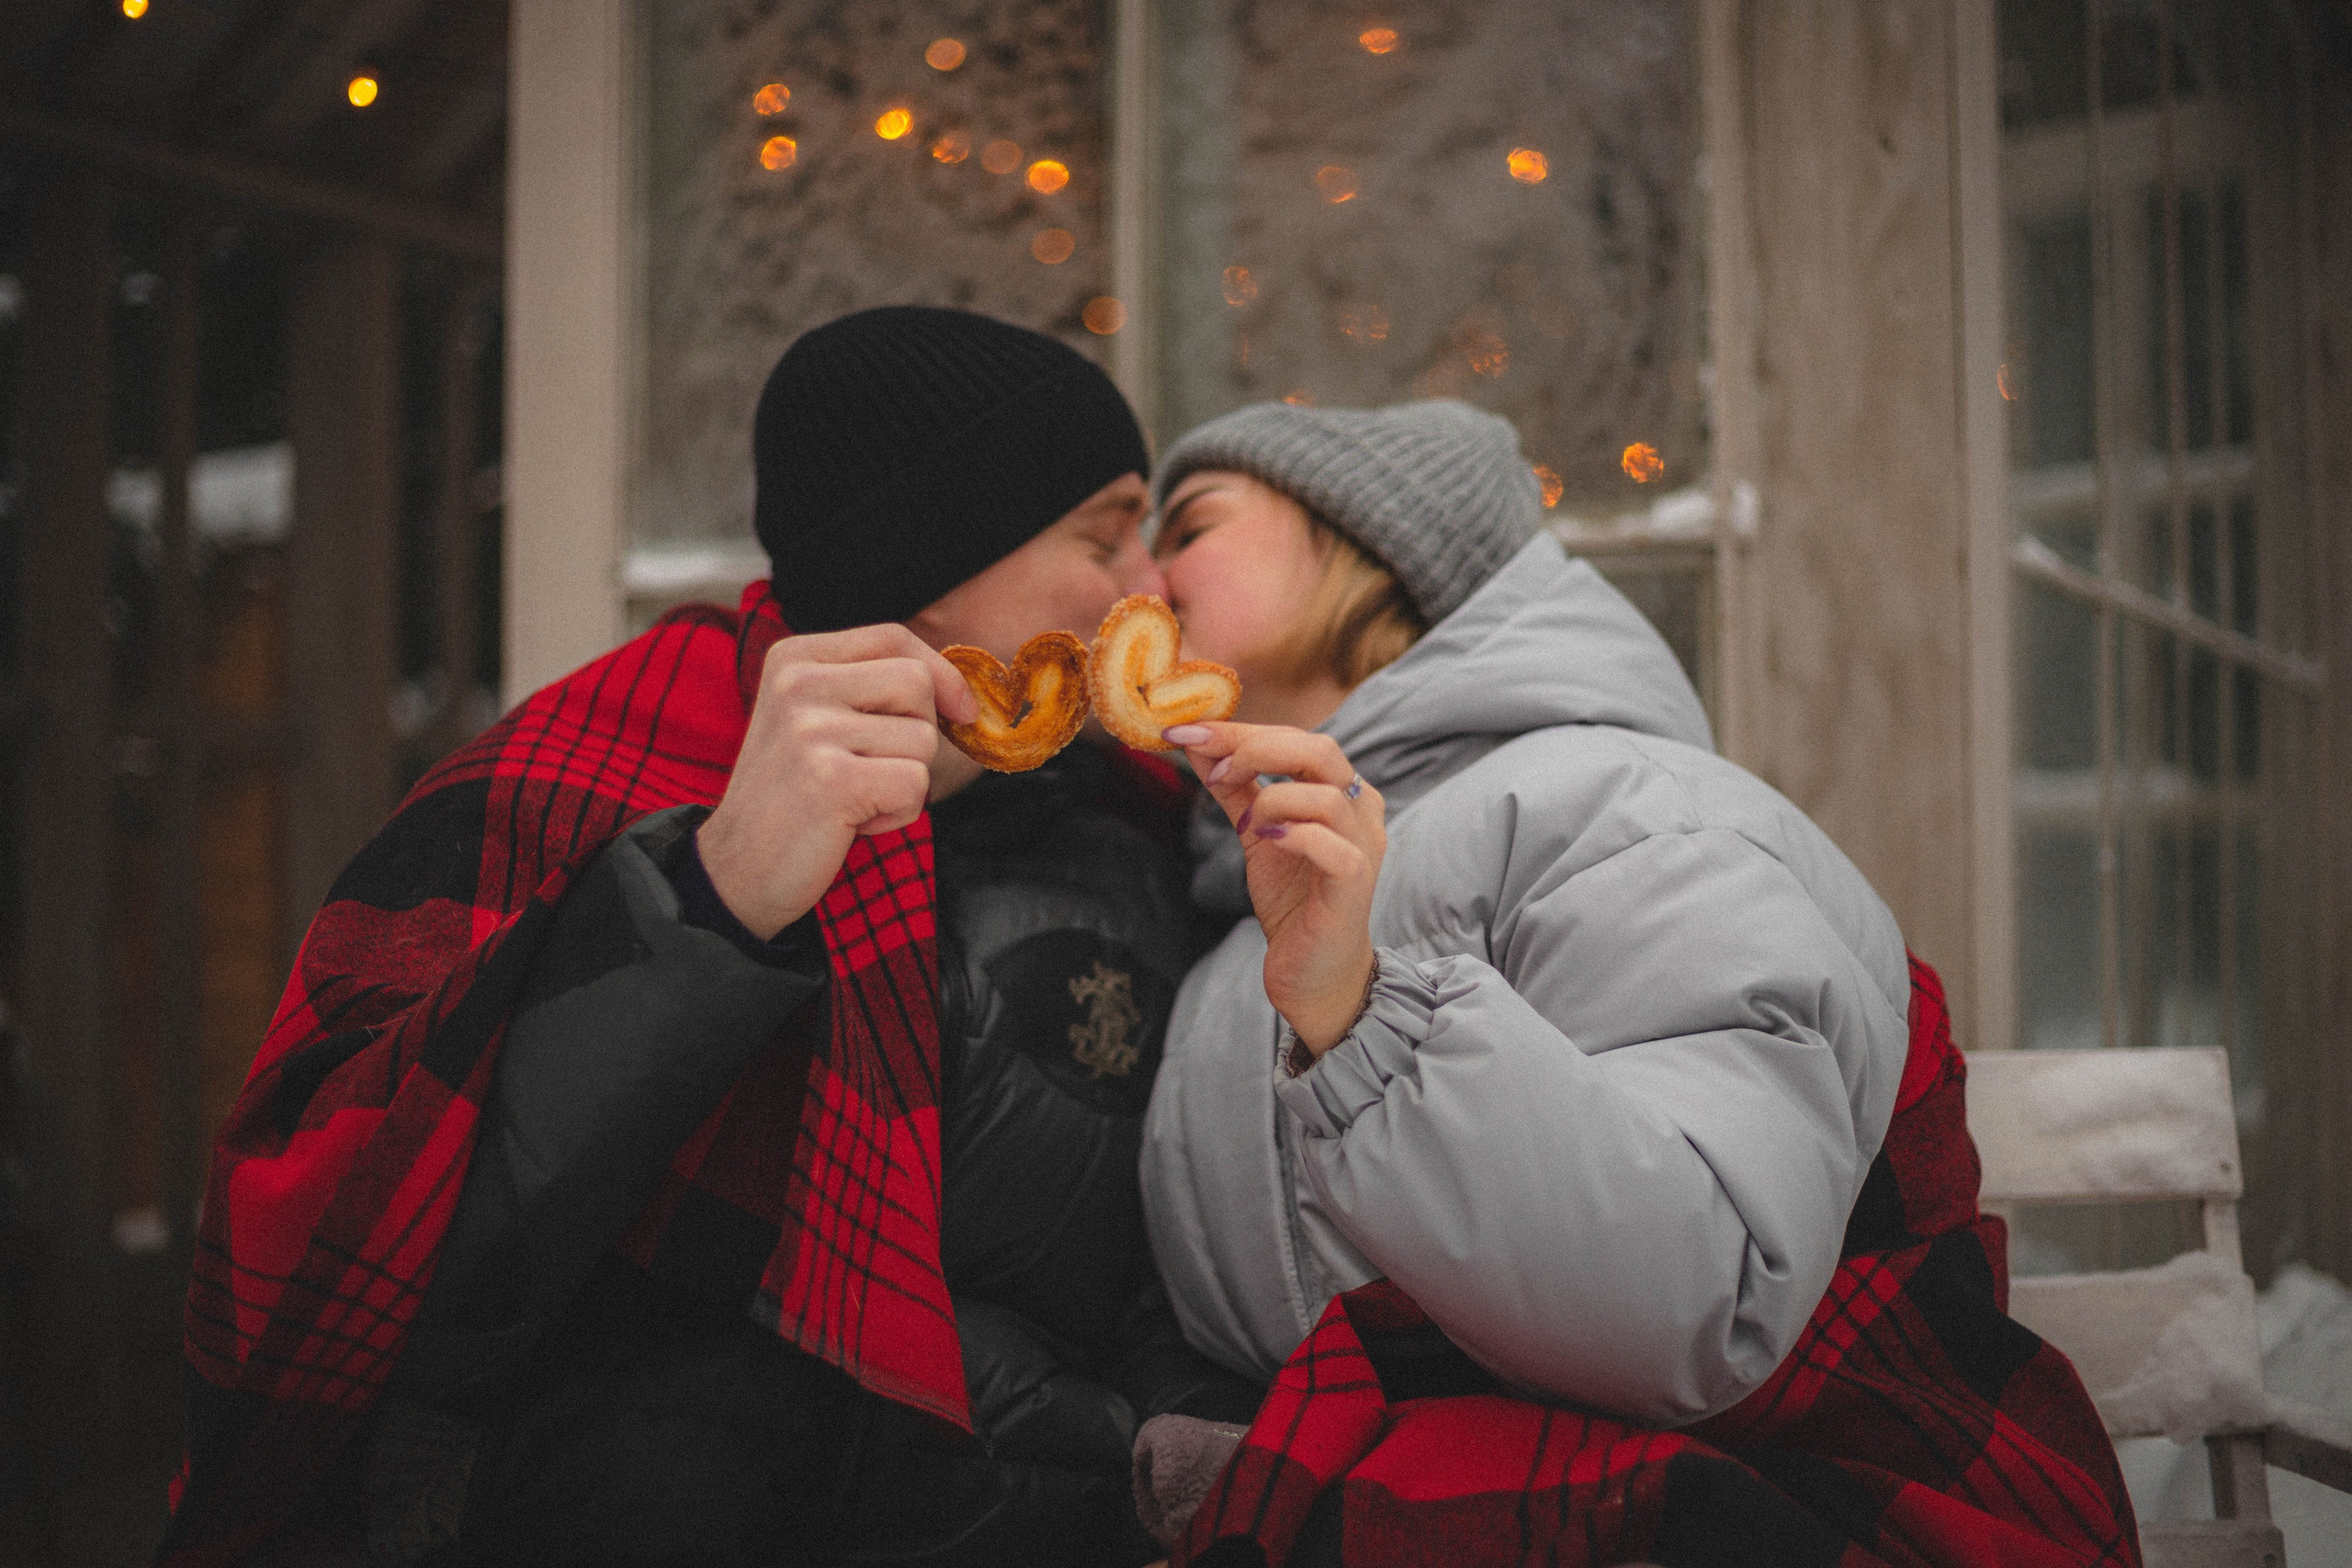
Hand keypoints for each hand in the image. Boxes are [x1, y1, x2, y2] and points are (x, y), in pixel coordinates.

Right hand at [697, 624, 978, 938]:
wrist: (738, 868)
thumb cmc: (796, 795)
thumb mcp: (819, 721)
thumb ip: (873, 691)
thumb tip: (963, 693)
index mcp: (793, 658)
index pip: (893, 637)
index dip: (941, 672)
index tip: (959, 710)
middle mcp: (798, 683)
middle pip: (917, 683)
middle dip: (918, 734)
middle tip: (869, 770)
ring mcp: (811, 729)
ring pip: (923, 739)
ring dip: (904, 782)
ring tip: (852, 799)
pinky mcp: (831, 779)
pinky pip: (915, 784)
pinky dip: (898, 813)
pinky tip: (851, 823)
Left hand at [1163, 723, 1383, 1057]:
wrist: (1314, 973)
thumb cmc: (1294, 900)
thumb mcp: (1257, 832)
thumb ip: (1234, 787)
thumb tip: (1196, 742)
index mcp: (1341, 791)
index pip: (1297, 740)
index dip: (1240, 731)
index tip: (1186, 729)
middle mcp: (1361, 811)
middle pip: (1321, 749)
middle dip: (1256, 749)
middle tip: (1213, 770)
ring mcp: (1363, 847)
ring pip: (1326, 795)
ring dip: (1272, 800)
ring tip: (1247, 825)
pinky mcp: (1355, 883)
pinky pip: (1333, 845)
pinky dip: (1295, 834)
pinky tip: (1268, 841)